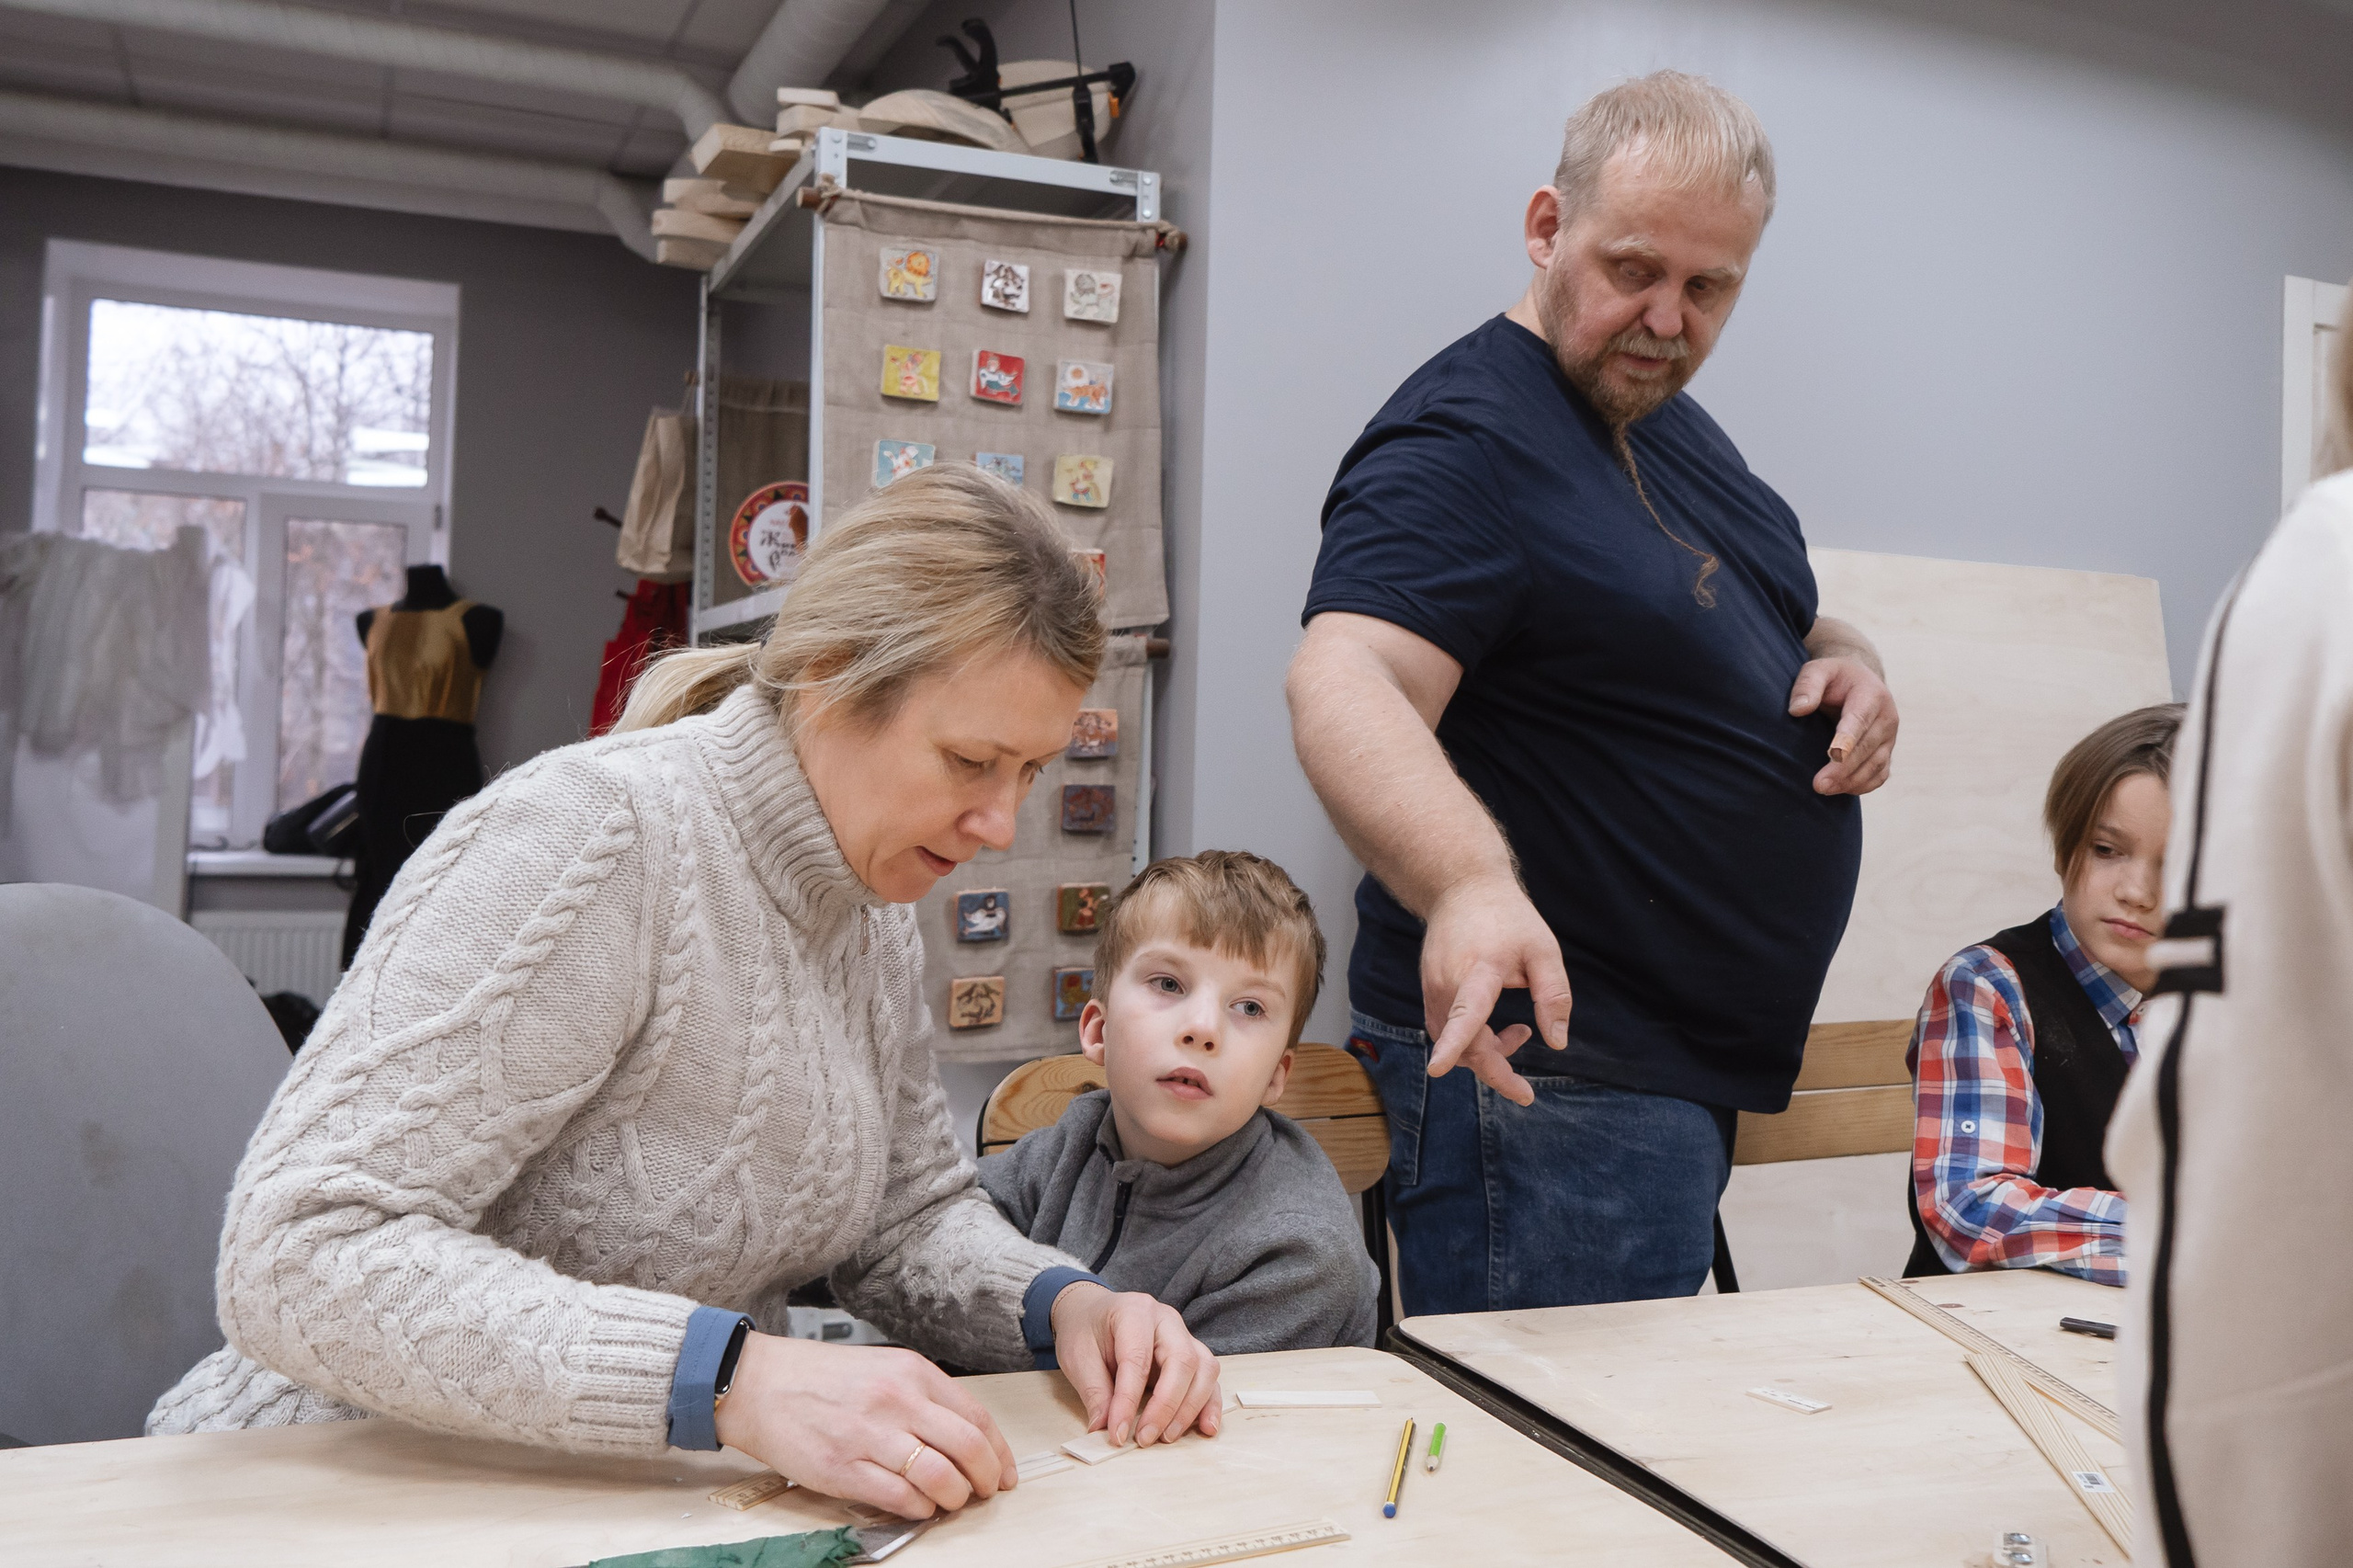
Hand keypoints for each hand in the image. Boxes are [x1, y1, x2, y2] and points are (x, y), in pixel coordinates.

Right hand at [712, 1332, 1015, 1520]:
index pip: (976, 1417)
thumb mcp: (882, 1367)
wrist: (758, 1383)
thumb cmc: (818, 1377)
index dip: (1000, 1452)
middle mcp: (897, 1400)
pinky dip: (920, 1509)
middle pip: (968, 1448)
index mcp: (911, 1372)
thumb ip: (922, 1397)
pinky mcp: (842, 1468)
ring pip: (939, 1477)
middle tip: (985, 1491)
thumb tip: (962, 1437)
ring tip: (951, 1500)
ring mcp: (870, 1436)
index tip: (1004, 1471)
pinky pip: (900, 1498)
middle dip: (986, 1478)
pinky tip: (918, 1506)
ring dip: (955, 1497)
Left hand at [1050, 1282, 1220, 1448]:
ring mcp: (1184, 1335)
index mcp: (1134, 1312)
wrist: (1093, 1313)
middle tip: (1145, 1438)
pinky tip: (1205, 1428)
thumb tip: (1105, 1428)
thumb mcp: (1078, 1357)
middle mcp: (1166, 1320)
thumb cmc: (1086, 1330)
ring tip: (1167, 1437)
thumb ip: (1094, 1392)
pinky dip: (1209, 1405)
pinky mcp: (1193, 1355)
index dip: (1129, 1400)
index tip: (1118, 1433)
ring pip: (1205, 1370)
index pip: (1138, 1359)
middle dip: (1166, 1406)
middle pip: (1182, 1361)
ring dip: (1190, 1408)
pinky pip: (1210, 1379)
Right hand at [1419, 875, 1572, 1106]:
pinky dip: (1468, 1040)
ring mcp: (1432, 988)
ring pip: (1451, 1042)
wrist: (1462, 888)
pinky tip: (1494, 1025)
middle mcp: (1447, 982)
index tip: (1438, 1070)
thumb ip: (1554, 997)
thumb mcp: (1544, 950)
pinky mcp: (1428, 991)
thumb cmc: (1509, 919)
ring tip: (1519, 1033)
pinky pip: (1445, 1030)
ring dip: (1483, 1053)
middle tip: (1525, 1088)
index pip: (1464, 1013)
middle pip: (1463, 1045)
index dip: (1452, 1043)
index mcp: (1478, 971)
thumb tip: (1556, 1043)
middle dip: (1494, 1070)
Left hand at [1788, 656, 1897, 794]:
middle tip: (1819, 785)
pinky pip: (1880, 774)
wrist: (1859, 681)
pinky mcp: (1886, 751)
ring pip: (1876, 765)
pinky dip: (1864, 785)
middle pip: (1867, 748)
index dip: (1847, 740)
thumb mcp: (1818, 670)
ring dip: (1852, 781)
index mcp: (1871, 694)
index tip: (1833, 756)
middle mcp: (1886, 717)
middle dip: (1844, 768)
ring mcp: (1889, 737)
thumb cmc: (1835, 677)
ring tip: (1825, 790)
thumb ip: (1807, 685)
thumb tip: (1798, 710)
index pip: (1859, 720)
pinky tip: (1842, 790)